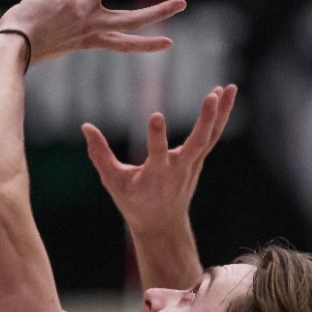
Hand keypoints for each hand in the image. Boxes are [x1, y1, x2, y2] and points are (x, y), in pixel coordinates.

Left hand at [0, 0, 187, 64]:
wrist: (15, 46)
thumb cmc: (29, 46)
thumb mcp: (57, 44)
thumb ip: (67, 34)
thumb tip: (64, 30)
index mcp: (92, 38)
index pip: (126, 43)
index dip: (148, 44)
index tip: (169, 42)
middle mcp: (92, 23)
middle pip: (132, 19)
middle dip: (159, 12)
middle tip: (182, 3)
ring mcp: (80, 7)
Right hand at [82, 84, 237, 233]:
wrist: (162, 223)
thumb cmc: (134, 201)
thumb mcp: (113, 181)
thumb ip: (99, 154)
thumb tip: (85, 126)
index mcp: (156, 175)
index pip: (157, 153)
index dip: (157, 136)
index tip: (156, 116)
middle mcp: (178, 169)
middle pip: (197, 143)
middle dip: (205, 120)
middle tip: (211, 97)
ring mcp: (192, 164)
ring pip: (210, 136)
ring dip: (221, 112)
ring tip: (226, 88)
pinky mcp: (198, 159)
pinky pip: (212, 136)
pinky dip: (221, 116)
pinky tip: (225, 94)